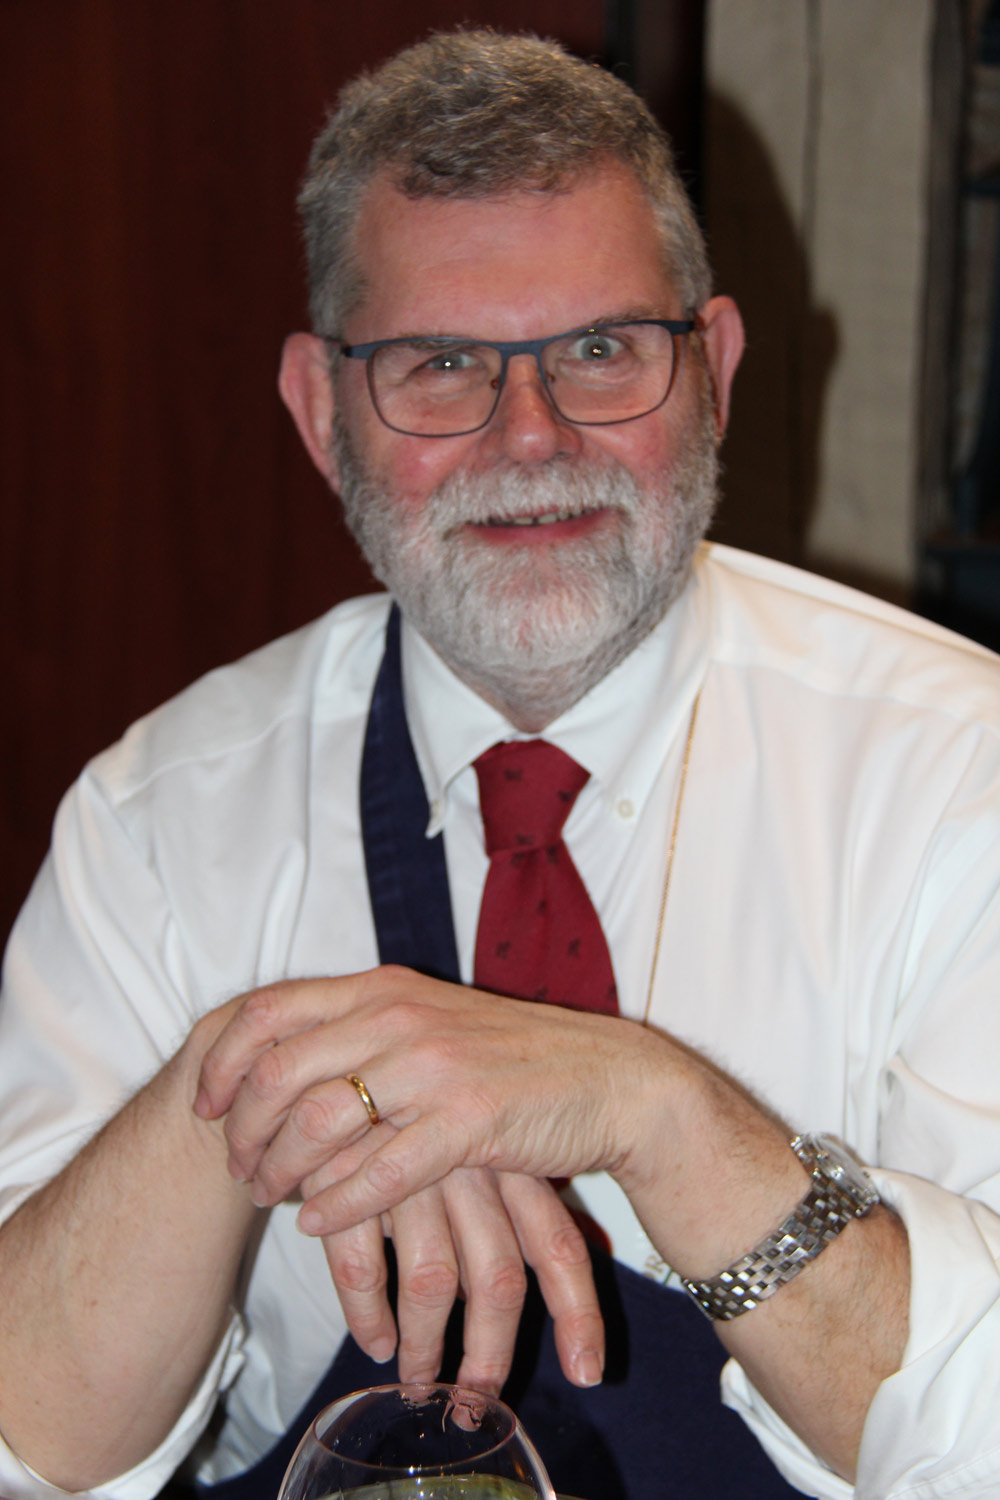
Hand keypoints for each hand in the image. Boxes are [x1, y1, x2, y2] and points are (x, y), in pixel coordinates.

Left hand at [195, 966, 647, 1234]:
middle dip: (241, 1130)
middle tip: (236, 1167)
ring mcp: (434, 1068)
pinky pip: (378, 1175)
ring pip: (318, 1124)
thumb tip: (276, 1066)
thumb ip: (360, 1031)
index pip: (267, 1010)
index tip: (201, 1106)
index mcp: (382, 987)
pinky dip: (336, 1206)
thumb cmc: (511, 1059)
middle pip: (277, 1072)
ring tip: (271, 1198)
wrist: (608, 1081)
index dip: (220, 1061)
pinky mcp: (468, 1123)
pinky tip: (318, 1223)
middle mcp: (399, 1016)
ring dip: (279, 1172)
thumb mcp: (428, 1023)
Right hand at [317, 1133, 603, 1390]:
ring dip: (424, 1346)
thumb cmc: (415, 1109)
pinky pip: (364, 1267)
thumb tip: (507, 1283)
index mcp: (511, 1161)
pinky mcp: (349, 1178)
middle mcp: (470, 1168)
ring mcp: (410, 1173)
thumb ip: (504, 1206)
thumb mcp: (473, 1146)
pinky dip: (368, 1316)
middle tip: (477, 1399)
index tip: (588, 1374)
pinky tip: (374, 1341)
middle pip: (498, 1278)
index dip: (578, 1313)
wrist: (334, 1047)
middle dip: (490, 1352)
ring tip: (417, 1380)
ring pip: (432, 1282)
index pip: (559, 1245)